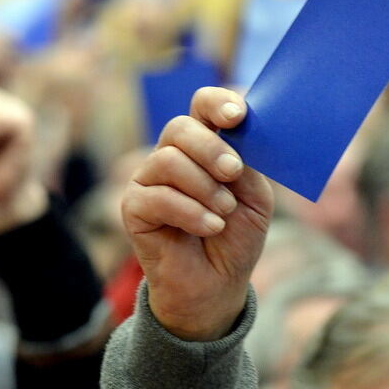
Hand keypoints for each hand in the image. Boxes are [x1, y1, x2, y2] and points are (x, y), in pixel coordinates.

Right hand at [122, 87, 272, 340]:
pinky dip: (191, 213)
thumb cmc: (235, 237)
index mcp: (204, 145)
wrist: (217, 285)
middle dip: (211, 148)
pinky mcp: (133, 207)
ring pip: (168, 159)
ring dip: (204, 187)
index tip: (238, 115)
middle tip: (233, 173)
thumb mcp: (255, 196)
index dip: (217, 103)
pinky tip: (210, 228)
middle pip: (180, 127)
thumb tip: (240, 130)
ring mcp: (149, 180)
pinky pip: (158, 196)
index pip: (202, 106)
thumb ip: (248, 162)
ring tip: (224, 212)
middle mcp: (171, 156)